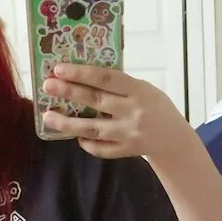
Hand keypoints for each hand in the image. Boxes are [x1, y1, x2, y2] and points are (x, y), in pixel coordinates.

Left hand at [42, 64, 191, 160]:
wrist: (174, 138)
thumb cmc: (155, 106)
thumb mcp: (143, 88)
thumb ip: (119, 85)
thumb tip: (82, 76)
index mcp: (138, 90)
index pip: (106, 79)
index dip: (82, 73)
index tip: (60, 69)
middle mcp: (133, 112)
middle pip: (96, 101)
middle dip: (69, 92)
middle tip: (47, 86)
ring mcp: (129, 134)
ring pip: (93, 129)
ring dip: (68, 123)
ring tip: (48, 116)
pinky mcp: (126, 151)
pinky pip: (101, 149)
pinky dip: (86, 143)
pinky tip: (74, 135)